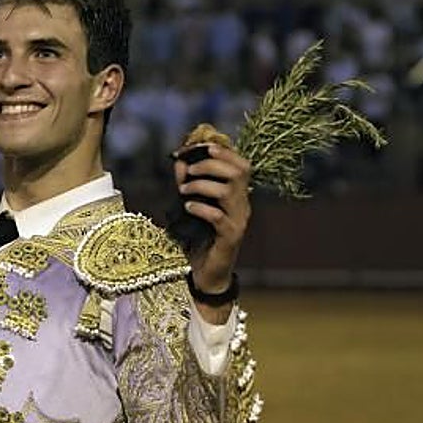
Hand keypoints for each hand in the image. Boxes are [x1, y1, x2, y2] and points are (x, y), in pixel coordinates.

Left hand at [173, 143, 250, 313]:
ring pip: (229, 191)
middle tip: (188, 171)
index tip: (199, 147)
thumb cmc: (199, 238)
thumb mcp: (191, 206)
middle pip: (239, 171)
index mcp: (237, 195)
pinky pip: (219, 217)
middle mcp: (243, 205)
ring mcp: (239, 221)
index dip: (222, 151)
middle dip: (211, 165)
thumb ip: (187, 183)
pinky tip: (187, 208)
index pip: (241, 164)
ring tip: (183, 190)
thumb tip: (179, 160)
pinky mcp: (230, 238)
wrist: (206, 275)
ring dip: (202, 185)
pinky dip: (201, 208)